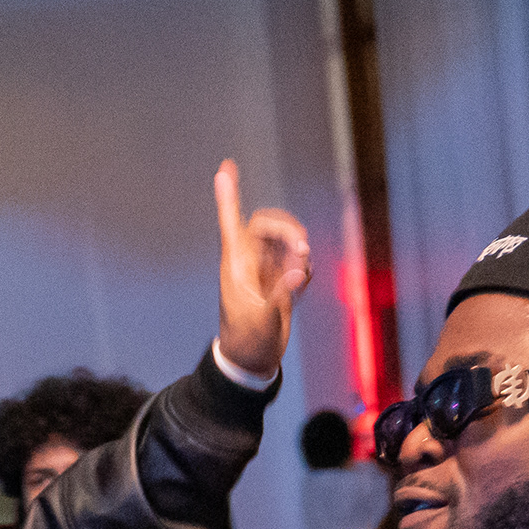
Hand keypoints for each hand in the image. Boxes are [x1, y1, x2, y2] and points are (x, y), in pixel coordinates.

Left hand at [211, 159, 313, 377]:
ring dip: (298, 249)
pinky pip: (295, 262)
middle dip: (287, 228)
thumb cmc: (247, 339)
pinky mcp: (279, 282)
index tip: (225, 168)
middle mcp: (250, 262)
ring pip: (284, 242)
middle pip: (267, 225)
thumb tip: (298, 269)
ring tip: (302, 269)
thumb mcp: (262, 317)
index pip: (231, 221)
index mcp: (236, 264)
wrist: (252, 360)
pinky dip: (303, 267)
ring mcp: (265, 271)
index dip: (228, 195)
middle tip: (303, 245)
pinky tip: (300, 284)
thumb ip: (281, 290)